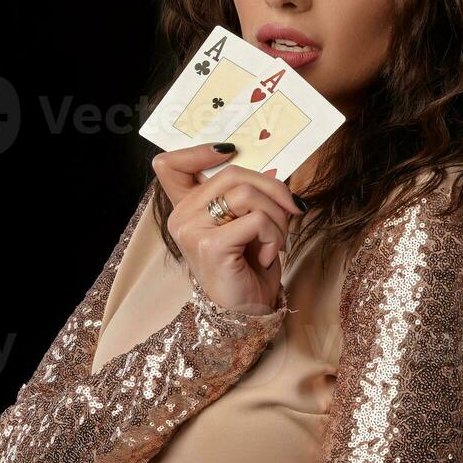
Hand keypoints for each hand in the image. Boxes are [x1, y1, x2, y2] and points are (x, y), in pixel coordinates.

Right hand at [152, 143, 303, 314]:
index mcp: (186, 207)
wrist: (247, 311)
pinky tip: (268, 255)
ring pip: (247, 194)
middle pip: (232, 173)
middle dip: (273, 188)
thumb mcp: (245, 223)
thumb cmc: (248, 266)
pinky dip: (274, 236)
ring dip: (277, 216)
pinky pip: (256, 220)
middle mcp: (182, 216)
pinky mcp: (211, 245)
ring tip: (276, 240)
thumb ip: (246, 196)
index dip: (198, 151)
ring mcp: (192, 230)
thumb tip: (274, 172)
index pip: (170, 165)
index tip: (230, 152)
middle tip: (292, 208)